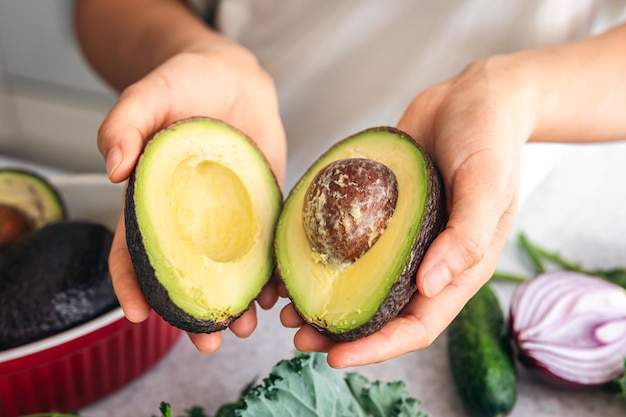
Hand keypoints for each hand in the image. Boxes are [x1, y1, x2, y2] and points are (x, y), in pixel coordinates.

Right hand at [100, 44, 286, 352]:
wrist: (235, 79)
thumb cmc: (186, 82)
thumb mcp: (150, 93)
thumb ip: (124, 122)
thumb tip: (112, 167)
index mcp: (155, 199)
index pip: (133, 249)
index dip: (131, 284)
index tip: (139, 316)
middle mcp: (191, 216)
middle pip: (186, 274)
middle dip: (194, 312)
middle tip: (207, 343)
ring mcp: (230, 215)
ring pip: (229, 269)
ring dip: (236, 301)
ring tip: (246, 327)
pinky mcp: (263, 206)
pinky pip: (267, 245)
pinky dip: (271, 271)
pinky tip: (278, 291)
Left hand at [281, 55, 536, 366]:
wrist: (473, 98)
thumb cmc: (489, 139)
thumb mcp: (489, 183)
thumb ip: (467, 235)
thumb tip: (431, 286)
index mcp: (457, 267)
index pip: (417, 325)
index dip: (378, 347)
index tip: (336, 357)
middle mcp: (425, 259)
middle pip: (381, 312)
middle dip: (341, 331)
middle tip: (298, 335)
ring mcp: (399, 238)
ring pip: (359, 283)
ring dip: (325, 299)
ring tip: (288, 307)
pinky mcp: (379, 213)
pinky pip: (347, 243)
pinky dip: (322, 257)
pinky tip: (294, 259)